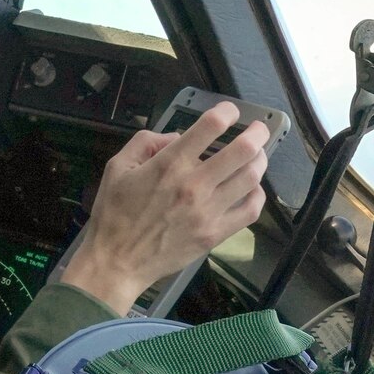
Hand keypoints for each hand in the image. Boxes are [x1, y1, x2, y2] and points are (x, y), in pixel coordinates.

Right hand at [55, 102, 269, 314]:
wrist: (117, 262)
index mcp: (170, 164)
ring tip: (257, 156)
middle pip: (242, 150)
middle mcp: (194, 184)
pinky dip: (257, 195)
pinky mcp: (215, 234)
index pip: (210, 126)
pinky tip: (252, 189)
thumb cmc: (114, 213)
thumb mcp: (117, 167)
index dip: (227, 111)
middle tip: (258, 130)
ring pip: (251, 178)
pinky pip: (250, 211)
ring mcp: (208, 211)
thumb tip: (177, 137)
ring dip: (259, 161)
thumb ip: (145, 142)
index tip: (230, 112)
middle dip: (257, 133)